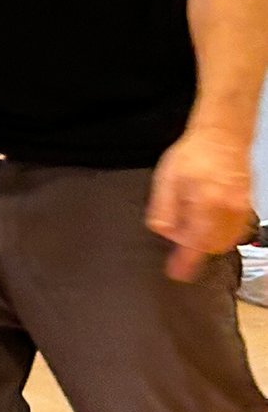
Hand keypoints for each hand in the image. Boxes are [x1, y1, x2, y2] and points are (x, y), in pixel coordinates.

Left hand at [147, 125, 257, 281]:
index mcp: (206, 203)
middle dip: (195, 251)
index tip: (176, 274)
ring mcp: (241, 209)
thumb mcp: (165, 181)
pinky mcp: (247, 206)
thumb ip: (163, 210)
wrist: (221, 136)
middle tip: (178, 246)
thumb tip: (165, 233)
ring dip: (208, 244)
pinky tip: (207, 226)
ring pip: (226, 241)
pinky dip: (221, 235)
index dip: (185, 262)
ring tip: (190, 234)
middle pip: (213, 246)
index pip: (196, 242)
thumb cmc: (191, 155)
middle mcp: (228, 209)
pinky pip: (235, 231)